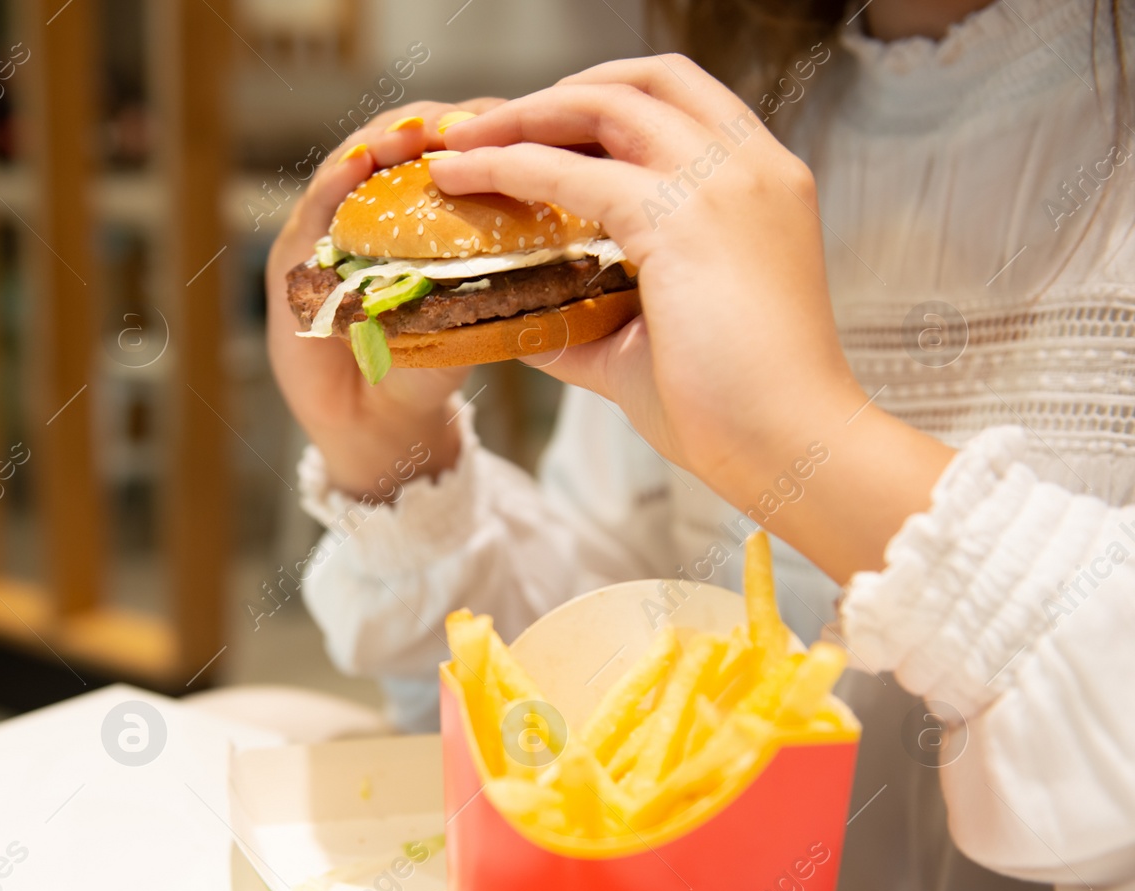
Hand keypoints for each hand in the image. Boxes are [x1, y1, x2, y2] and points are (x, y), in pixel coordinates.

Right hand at [266, 100, 501, 501]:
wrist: (372, 427)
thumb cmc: (425, 372)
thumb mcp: (469, 320)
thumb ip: (495, 284)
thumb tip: (558, 251)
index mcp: (417, 218)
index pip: (448, 152)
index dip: (479, 131)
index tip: (514, 122)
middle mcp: (370, 212)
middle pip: (400, 141)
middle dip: (434, 125)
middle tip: (466, 124)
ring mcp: (328, 227)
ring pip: (355, 160)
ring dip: (385, 140)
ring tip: (416, 132)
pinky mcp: (292, 255)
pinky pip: (314, 205)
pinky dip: (335, 180)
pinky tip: (360, 165)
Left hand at [429, 58, 952, 580]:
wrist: (791, 448)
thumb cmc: (734, 410)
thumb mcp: (656, 342)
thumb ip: (592, 320)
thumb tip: (522, 323)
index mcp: (762, 184)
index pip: (679, 103)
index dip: (602, 100)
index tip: (538, 128)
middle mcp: (751, 167)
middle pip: (645, 80)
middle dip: (555, 93)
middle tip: (487, 123)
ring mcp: (723, 185)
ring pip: (604, 106)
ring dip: (521, 115)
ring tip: (461, 141)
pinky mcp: (682, 220)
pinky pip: (570, 172)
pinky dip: (507, 165)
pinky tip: (464, 177)